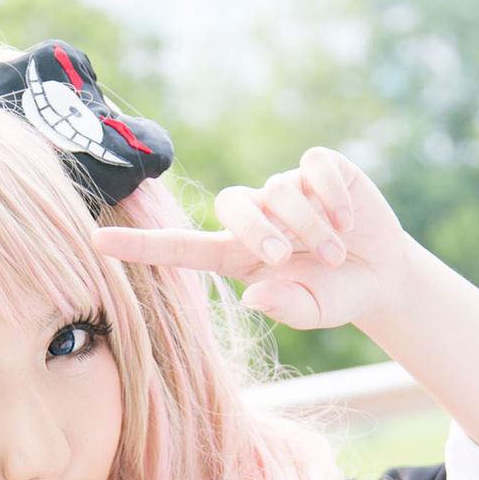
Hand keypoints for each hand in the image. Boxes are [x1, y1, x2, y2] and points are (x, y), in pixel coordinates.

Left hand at [90, 145, 415, 332]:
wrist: (382, 276)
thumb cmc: (337, 296)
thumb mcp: (314, 311)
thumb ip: (287, 307)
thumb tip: (257, 294)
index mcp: (239, 256)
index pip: (182, 248)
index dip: (141, 246)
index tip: (96, 243)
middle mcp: (256, 218)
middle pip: (233, 205)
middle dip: (259, 231)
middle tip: (285, 257)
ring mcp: (286, 189)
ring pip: (280, 192)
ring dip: (309, 225)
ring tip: (336, 250)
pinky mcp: (319, 167)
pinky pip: (313, 169)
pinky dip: (331, 196)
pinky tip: (347, 219)